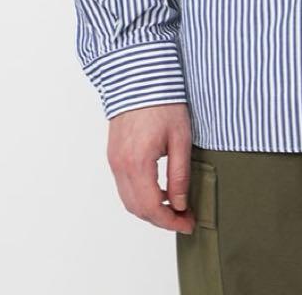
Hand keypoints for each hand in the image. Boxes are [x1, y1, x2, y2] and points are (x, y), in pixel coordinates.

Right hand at [106, 102, 195, 232]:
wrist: (140, 78)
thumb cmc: (163, 102)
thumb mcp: (181, 138)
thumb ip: (179, 175)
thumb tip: (179, 203)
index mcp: (138, 162)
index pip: (151, 208)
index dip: (170, 222)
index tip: (187, 223)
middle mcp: (120, 165)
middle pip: (137, 209)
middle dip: (161, 219)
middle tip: (183, 217)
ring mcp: (114, 160)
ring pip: (128, 200)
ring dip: (149, 208)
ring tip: (174, 204)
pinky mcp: (114, 155)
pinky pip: (124, 186)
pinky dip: (140, 195)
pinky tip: (158, 189)